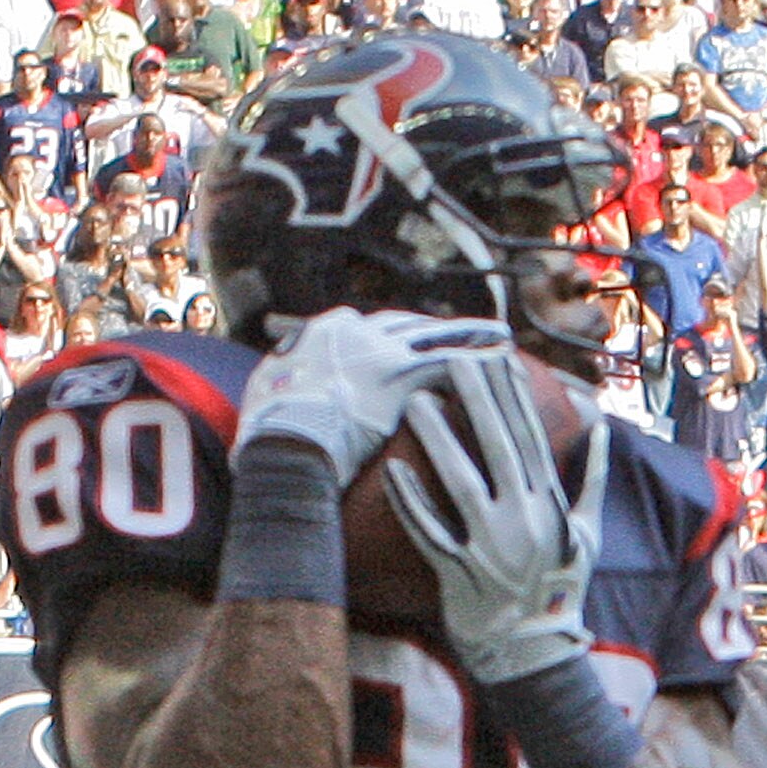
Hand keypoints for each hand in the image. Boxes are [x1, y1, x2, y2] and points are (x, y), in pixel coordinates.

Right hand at [233, 304, 509, 488]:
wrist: (283, 443)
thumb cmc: (268, 440)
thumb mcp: (265, 408)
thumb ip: (278, 396)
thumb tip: (268, 411)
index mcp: (320, 335)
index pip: (364, 328)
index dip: (389, 335)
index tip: (405, 341)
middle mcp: (352, 330)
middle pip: (404, 324)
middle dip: (434, 327)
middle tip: (462, 330)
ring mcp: (379, 350)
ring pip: (434, 334)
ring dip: (469, 335)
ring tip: (499, 337)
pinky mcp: (400, 374)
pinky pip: (447, 362)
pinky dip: (476, 362)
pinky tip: (501, 364)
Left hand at [385, 351, 607, 684]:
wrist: (537, 655)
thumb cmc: (561, 591)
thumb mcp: (588, 535)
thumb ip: (593, 481)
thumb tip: (602, 432)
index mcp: (552, 506)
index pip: (533, 438)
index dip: (515, 396)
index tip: (500, 357)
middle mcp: (524, 522)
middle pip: (498, 448)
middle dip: (477, 399)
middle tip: (455, 358)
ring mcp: (492, 549)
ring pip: (461, 483)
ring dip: (438, 440)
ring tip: (417, 402)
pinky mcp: (461, 575)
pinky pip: (432, 534)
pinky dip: (412, 504)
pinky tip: (394, 472)